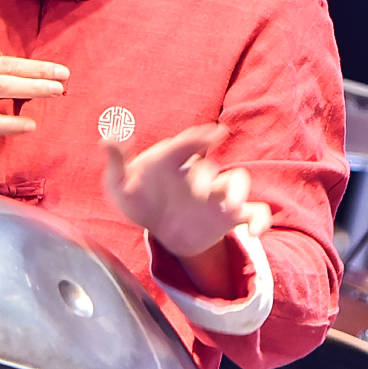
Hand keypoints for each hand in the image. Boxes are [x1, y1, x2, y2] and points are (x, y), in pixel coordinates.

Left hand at [103, 124, 270, 294]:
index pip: (187, 145)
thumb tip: (107, 138)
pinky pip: (254, 212)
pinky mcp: (229, 215)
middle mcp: (199, 173)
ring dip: (237, 192)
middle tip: (196, 192)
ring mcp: (217, 193)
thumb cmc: (140, 198)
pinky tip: (255, 233)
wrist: (160, 226)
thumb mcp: (120, 185)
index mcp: (175, 161)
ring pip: (237, 182)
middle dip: (205, 177)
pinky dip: (260, 220)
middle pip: (209, 168)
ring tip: (231, 207)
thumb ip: (116, 162)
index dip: (199, 138)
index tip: (212, 134)